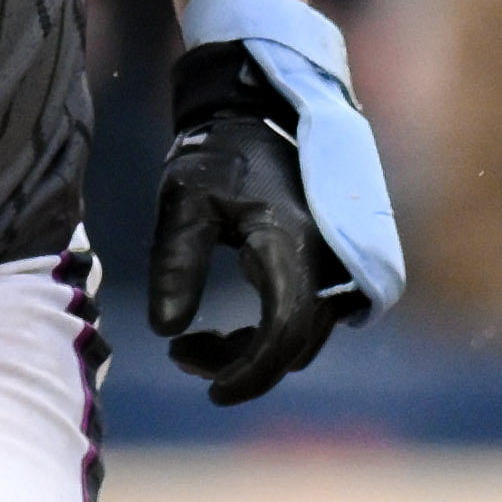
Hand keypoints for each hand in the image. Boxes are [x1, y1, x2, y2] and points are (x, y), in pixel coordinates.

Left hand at [148, 37, 362, 402]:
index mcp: (290, 243)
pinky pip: (309, 316)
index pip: (285, 332)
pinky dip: (271, 333)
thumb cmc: (216, 153)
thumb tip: (166, 330)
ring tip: (191, 342)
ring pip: (302, 334)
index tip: (211, 391)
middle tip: (182, 353)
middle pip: (294, 343)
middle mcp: (326, 258)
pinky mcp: (331, 262)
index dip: (251, 372)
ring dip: (252, 351)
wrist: (259, 109)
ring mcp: (335, 261)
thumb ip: (174, 264)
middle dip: (239, 363)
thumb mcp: (184, 202)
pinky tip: (228, 329)